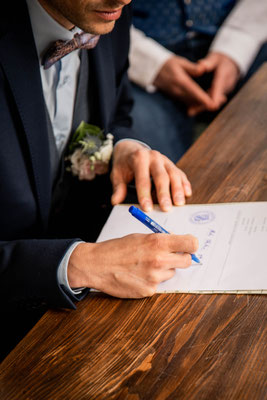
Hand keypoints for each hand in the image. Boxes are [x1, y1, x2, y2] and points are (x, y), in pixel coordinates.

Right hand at [68, 233, 198, 297]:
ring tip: (144, 265)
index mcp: (157, 242)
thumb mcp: (140, 236)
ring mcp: (155, 277)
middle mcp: (159, 259)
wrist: (96, 265)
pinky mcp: (149, 291)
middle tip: (169, 256)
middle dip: (181, 258)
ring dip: (163, 270)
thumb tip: (178, 244)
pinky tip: (138, 275)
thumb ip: (160, 240)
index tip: (188, 246)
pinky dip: (152, 281)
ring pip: (171, 273)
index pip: (191, 244)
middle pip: (187, 261)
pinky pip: (159, 285)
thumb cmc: (116, 248)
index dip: (191, 245)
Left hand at [110, 141, 191, 211]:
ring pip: (174, 174)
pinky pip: (180, 174)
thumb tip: (115, 201)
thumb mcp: (117, 174)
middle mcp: (154, 157)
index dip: (145, 194)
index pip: (142, 179)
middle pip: (161, 176)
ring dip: (178, 190)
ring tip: (179, 204)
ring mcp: (165, 160)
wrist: (132, 150)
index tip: (147, 208)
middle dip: (164, 194)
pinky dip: (184, 184)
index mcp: (139, 158)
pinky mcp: (172, 165)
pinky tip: (187, 194)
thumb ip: (118, 188)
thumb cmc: (124, 165)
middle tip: (166, 209)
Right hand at [154, 55, 215, 112]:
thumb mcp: (180, 62)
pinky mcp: (176, 98)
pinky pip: (188, 104)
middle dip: (207, 103)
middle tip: (221, 101)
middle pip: (194, 101)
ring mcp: (176, 96)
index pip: (194, 92)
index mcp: (180, 81)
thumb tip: (202, 69)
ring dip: (203, 105)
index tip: (213, 104)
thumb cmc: (168, 64)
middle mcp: (178, 91)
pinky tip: (206, 103)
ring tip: (217, 102)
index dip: (204, 99)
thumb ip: (192, 68)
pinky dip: (197, 104)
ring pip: (192, 104)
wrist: (153, 71)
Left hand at [188, 52, 239, 115]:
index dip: (215, 96)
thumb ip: (209, 62)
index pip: (219, 86)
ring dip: (203, 106)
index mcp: (225, 74)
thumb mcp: (215, 58)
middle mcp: (227, 85)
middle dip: (205, 105)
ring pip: (215, 101)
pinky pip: (214, 101)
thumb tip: (201, 65)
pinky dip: (204, 104)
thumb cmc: (220, 60)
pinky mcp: (222, 95)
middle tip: (192, 111)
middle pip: (216, 97)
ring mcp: (225, 91)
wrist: (230, 63)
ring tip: (190, 112)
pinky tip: (193, 109)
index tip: (211, 105)